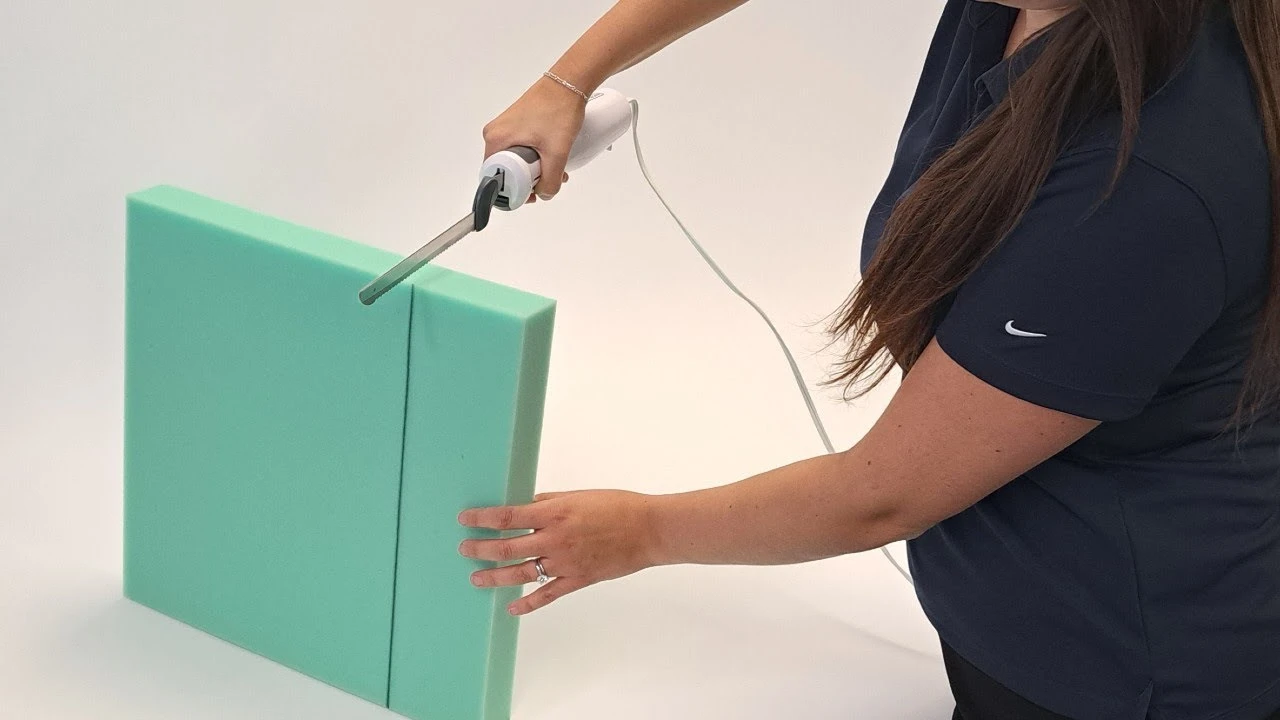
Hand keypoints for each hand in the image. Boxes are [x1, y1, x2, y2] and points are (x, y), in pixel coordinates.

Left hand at [458, 489, 659, 614]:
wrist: (648, 530)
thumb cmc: (618, 506)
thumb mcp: (579, 495)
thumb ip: (549, 501)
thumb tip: (526, 505)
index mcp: (554, 513)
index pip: (508, 516)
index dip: (482, 518)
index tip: (465, 518)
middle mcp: (555, 539)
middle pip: (507, 547)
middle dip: (481, 548)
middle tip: (464, 548)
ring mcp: (565, 562)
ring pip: (521, 574)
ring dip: (495, 576)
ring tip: (476, 577)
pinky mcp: (577, 579)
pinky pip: (547, 595)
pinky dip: (528, 604)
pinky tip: (511, 608)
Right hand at [482, 76, 584, 201]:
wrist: (569, 83)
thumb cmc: (558, 108)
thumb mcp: (556, 152)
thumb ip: (550, 180)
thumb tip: (545, 194)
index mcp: (495, 140)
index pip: (494, 178)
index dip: (512, 191)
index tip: (529, 194)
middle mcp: (496, 134)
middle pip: (506, 171)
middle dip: (528, 181)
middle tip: (546, 179)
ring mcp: (506, 128)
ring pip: (517, 161)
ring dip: (536, 170)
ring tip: (555, 167)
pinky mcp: (517, 125)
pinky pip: (521, 150)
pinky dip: (536, 157)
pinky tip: (552, 156)